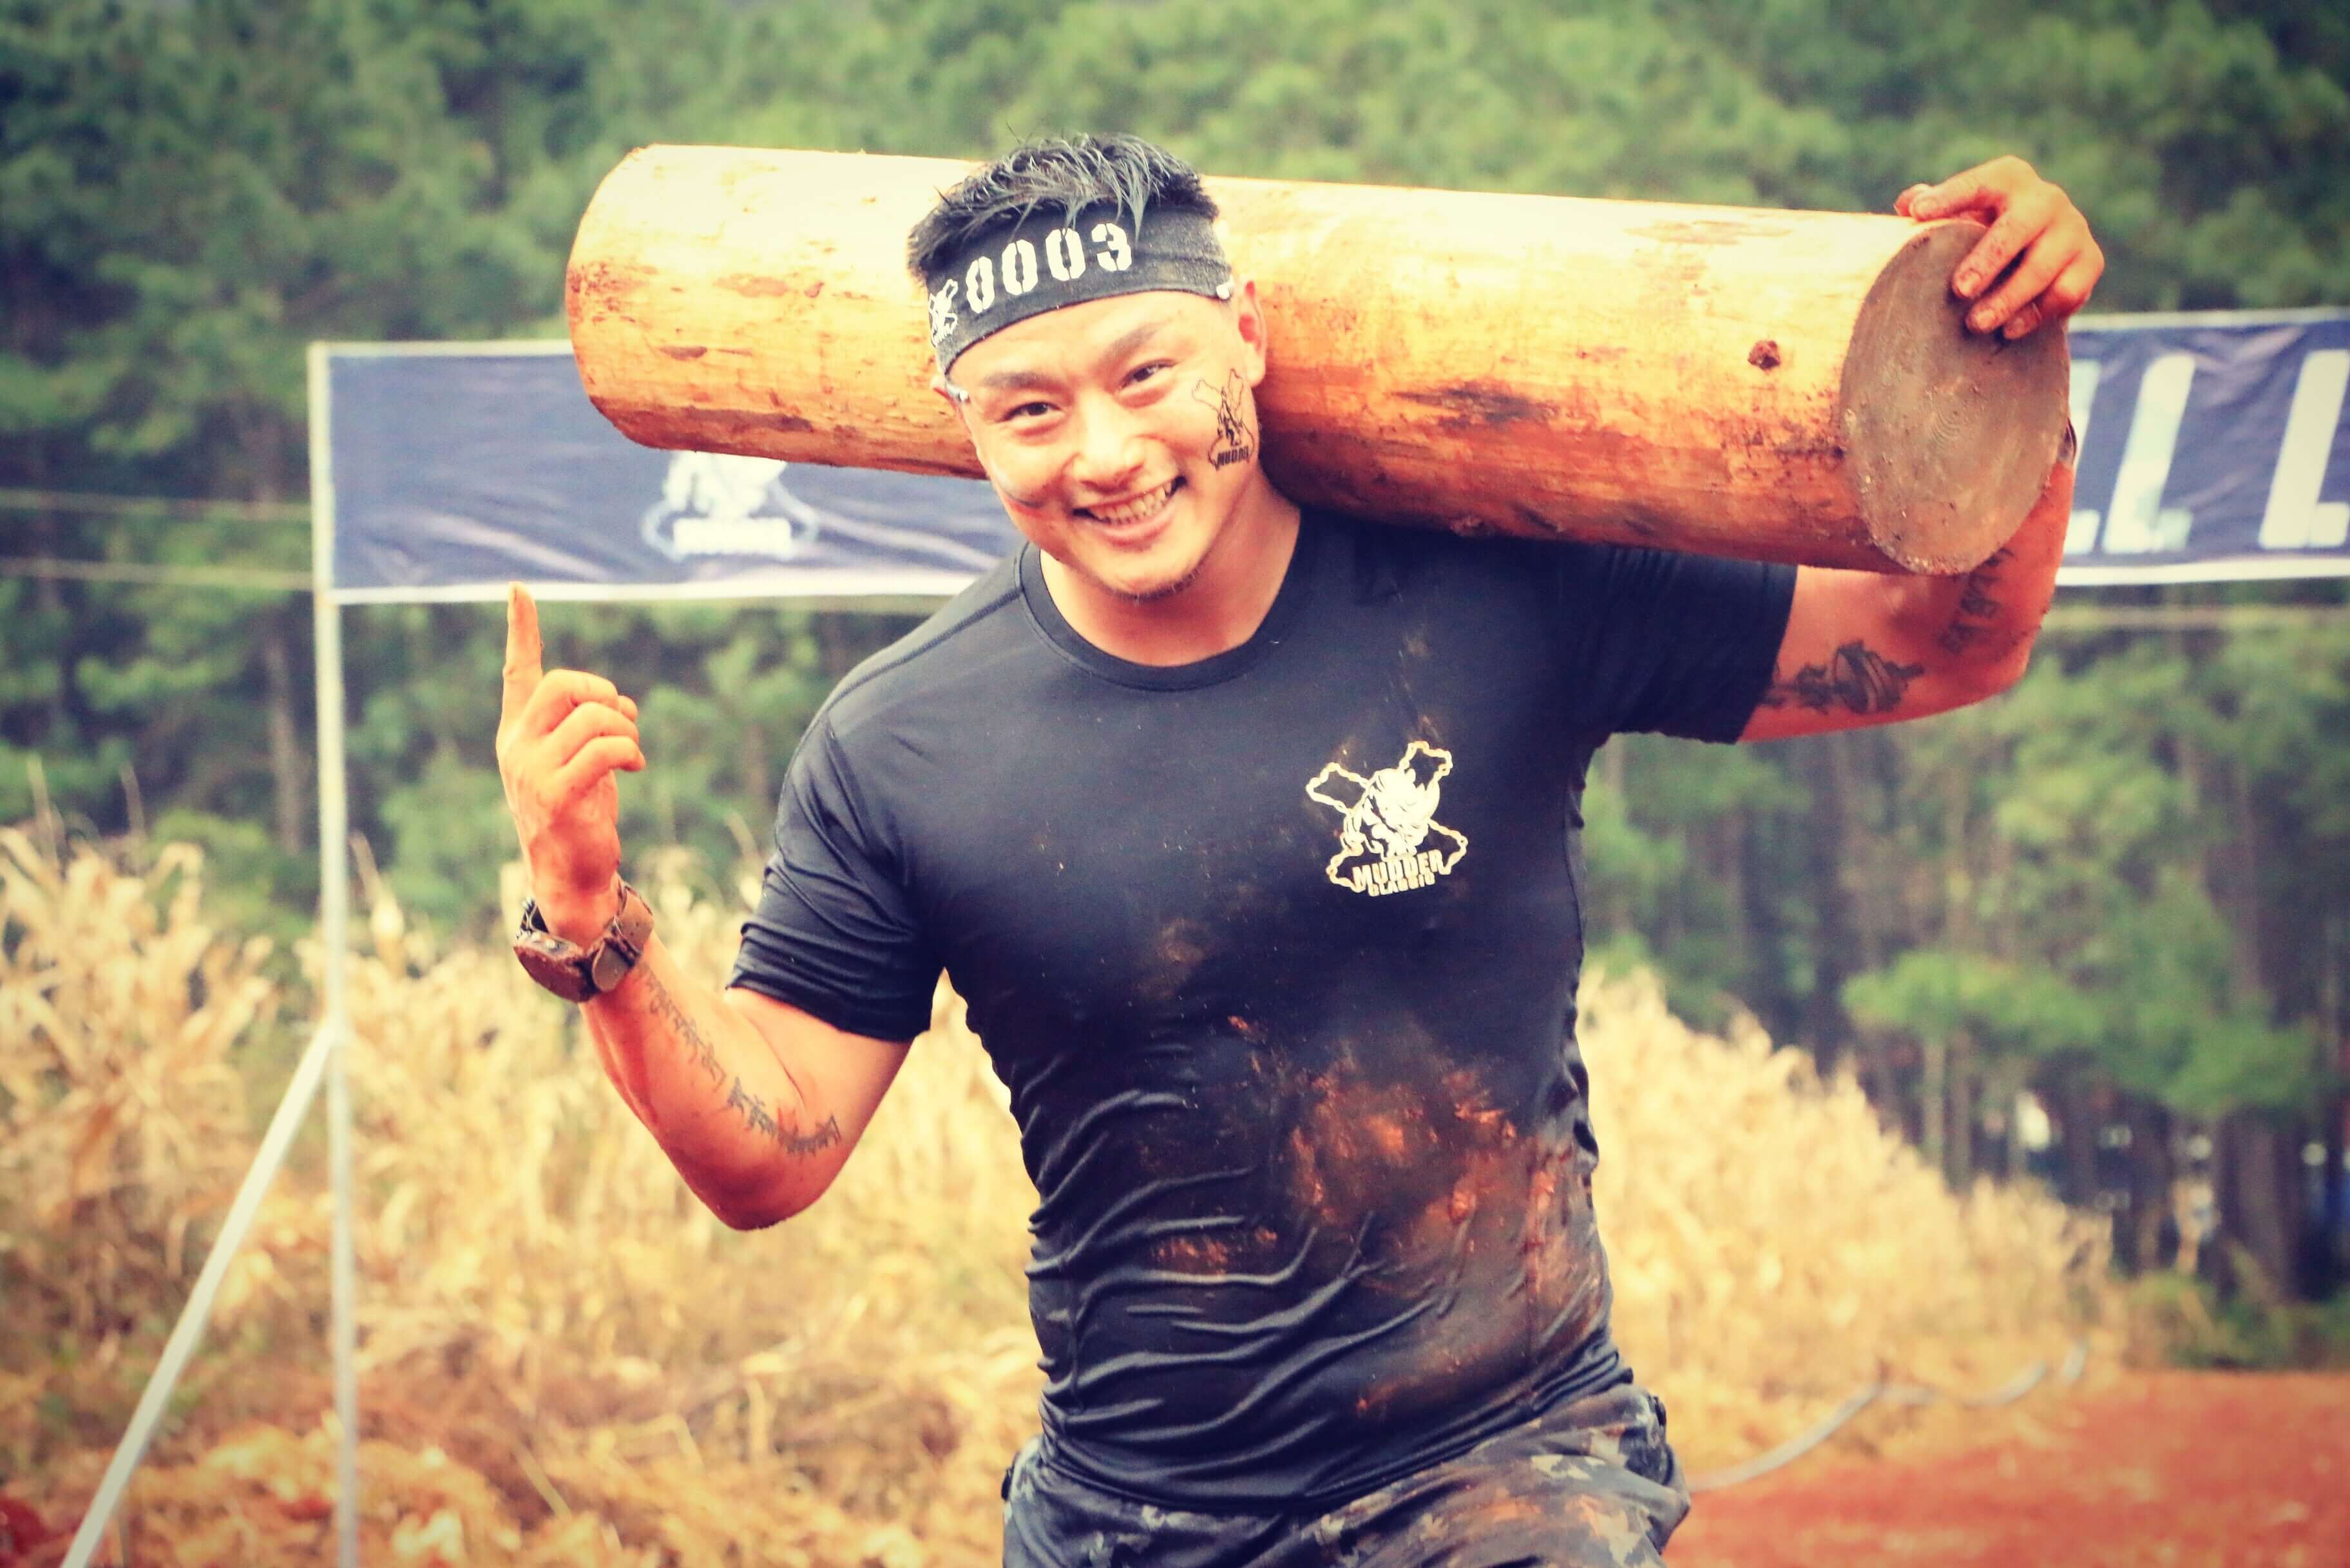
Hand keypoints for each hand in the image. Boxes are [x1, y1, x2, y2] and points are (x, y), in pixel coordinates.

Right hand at [495, 584, 643, 942]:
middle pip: (565, 684)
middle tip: (623, 717)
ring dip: (626, 727)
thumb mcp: (578, 763)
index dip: (521, 630)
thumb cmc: (580, 816)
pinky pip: (605, 748)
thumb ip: (584, 727)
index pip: (516, 671)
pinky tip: (634, 767)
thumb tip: (617, 702)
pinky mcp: (557, 794)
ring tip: (632, 750)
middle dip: (605, 691)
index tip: (519, 590)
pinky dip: (630, 750)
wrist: (571, 876)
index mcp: (518, 733)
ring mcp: (531, 771)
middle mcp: (516, 747)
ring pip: (592, 716)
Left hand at [1896, 156, 2103, 339]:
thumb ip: (1932, 205)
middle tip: (1960, 290)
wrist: (2038, 253)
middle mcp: (2047, 198)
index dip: (1950, 196)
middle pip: (2017, 228)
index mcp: (2010, 179)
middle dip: (1988, 260)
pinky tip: (2010, 329)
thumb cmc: (1983, 231)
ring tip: (1976, 324)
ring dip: (2009, 298)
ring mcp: (2073, 228)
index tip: (1918, 214)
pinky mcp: (2091, 260)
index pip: (1980, 183)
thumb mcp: (1960, 215)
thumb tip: (1908, 205)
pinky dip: (2037, 314)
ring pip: (2043, 267)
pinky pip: (2066, 291)